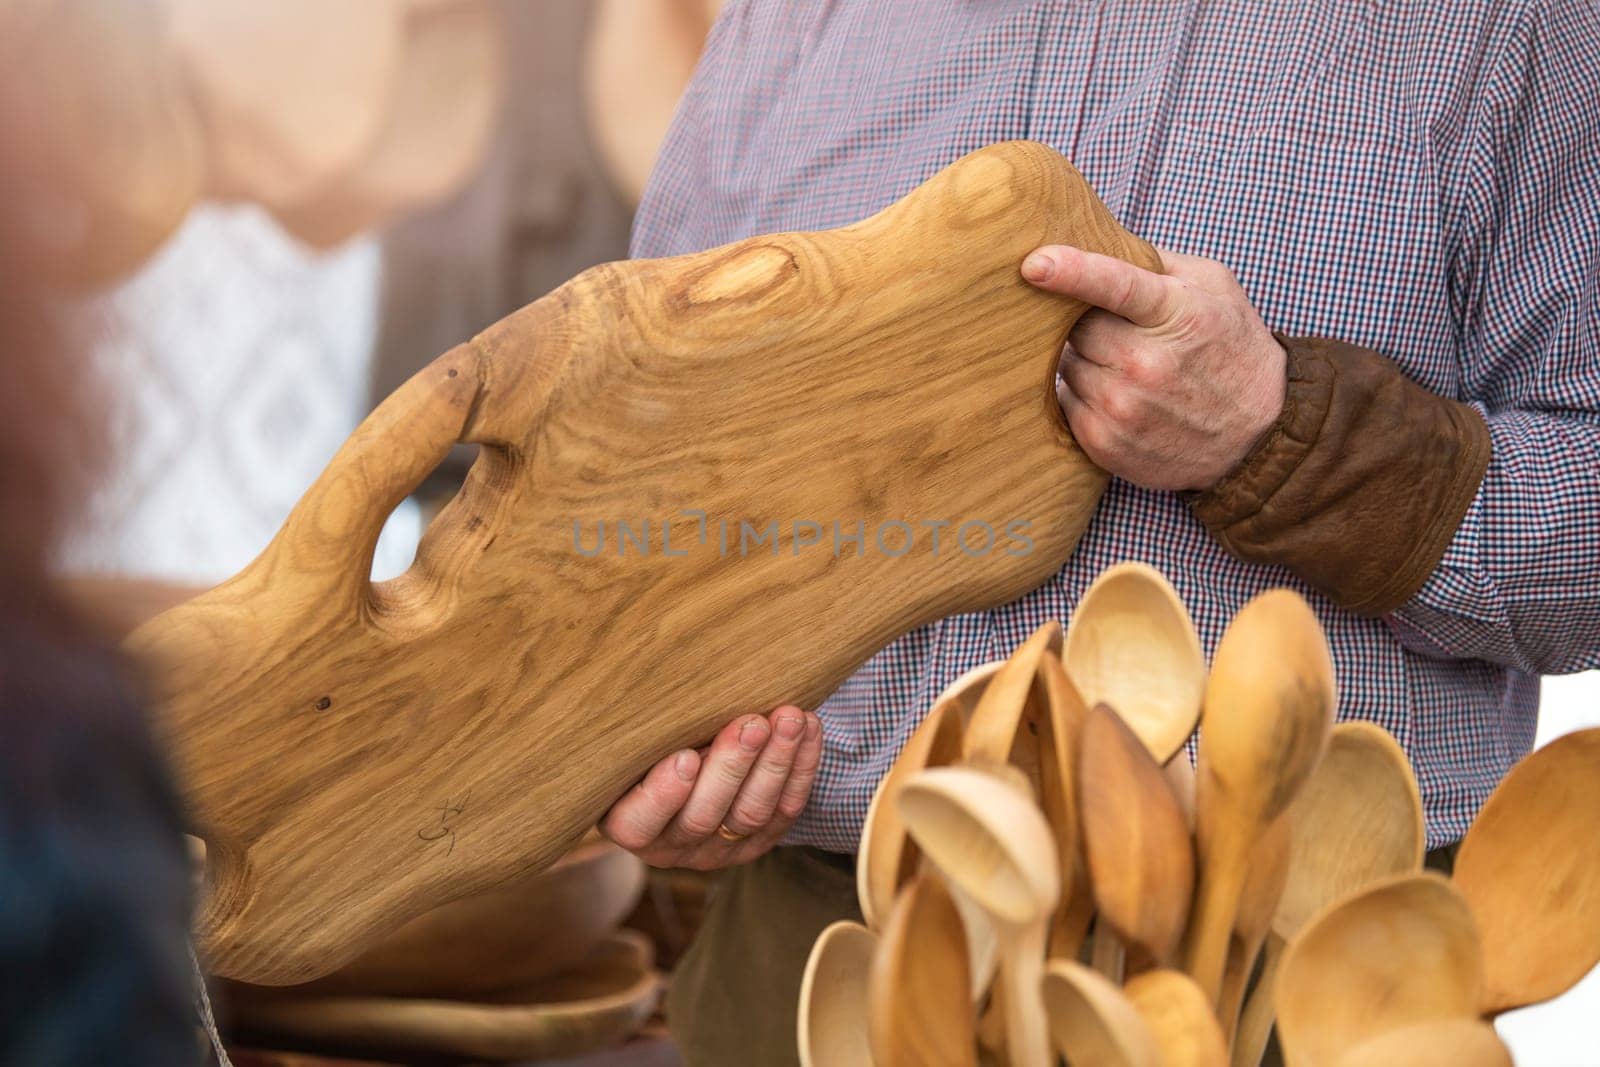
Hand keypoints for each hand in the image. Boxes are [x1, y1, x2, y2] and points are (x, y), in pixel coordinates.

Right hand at [600, 706, 822, 869]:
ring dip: (775, 763)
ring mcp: (719, 847)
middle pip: (703, 816)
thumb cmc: (650, 740)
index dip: (662, 795)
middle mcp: (672, 844)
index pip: (639, 821)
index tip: (685, 757)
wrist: (684, 752)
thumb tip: (664, 685)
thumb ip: (646, 729)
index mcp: (628, 822)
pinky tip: (809, 728)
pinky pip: (785, 810)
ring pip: (750, 814)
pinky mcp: (759, 840)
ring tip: (789, 718)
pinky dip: (801, 767)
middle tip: (752, 724)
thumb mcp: (636, 737)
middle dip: (732, 767)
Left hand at [1021, 244, 1286, 491]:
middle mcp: (1147, 364)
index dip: (1071, 271)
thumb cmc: (1232, 347)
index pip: (1114, 285)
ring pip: (1068, 365)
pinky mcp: (1106, 443)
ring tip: (1127, 367)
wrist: (1259, 434)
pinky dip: (1084, 395)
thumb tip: (1094, 240)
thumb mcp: (1214, 287)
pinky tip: (1120, 397)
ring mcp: (1124, 409)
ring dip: (1087, 360)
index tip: (1032, 264)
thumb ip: (1156, 262)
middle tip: (1120, 330)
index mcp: (1175, 314)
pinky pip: (1066, 403)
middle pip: (1076, 327)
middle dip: (1088, 323)